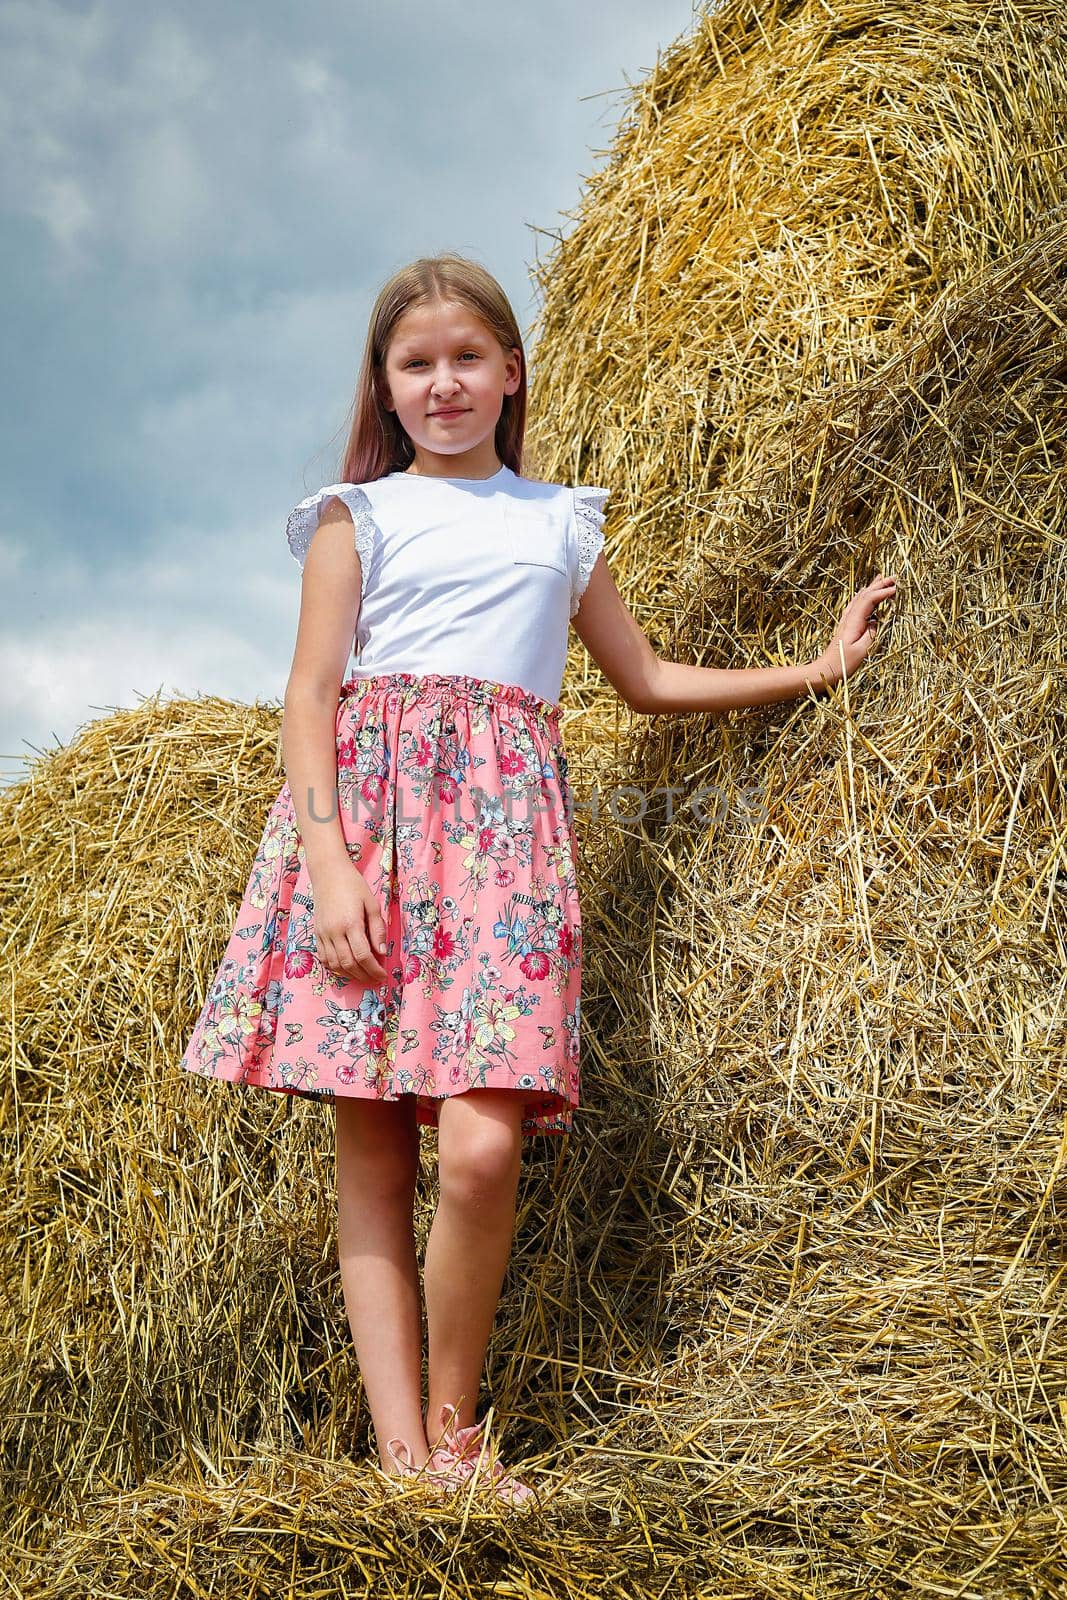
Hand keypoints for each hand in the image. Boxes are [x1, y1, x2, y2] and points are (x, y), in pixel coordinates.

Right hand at [311, 865, 389, 985]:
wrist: (328, 873)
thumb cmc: (353, 886)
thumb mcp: (372, 904)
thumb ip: (378, 929)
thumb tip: (383, 952)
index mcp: (350, 923)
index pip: (363, 955)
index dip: (374, 969)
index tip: (383, 974)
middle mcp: (334, 931)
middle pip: (348, 963)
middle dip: (364, 975)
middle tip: (375, 978)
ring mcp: (323, 934)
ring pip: (334, 964)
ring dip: (350, 974)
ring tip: (363, 976)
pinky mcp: (316, 934)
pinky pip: (323, 958)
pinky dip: (335, 968)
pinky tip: (345, 969)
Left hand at [813, 573, 898, 687]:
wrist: (825, 670)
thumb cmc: (842, 664)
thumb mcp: (861, 651)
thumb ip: (870, 634)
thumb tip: (876, 621)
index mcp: (853, 622)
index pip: (868, 601)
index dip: (882, 593)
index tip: (895, 589)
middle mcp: (848, 618)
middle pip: (864, 596)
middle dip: (878, 586)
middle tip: (893, 578)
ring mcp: (846, 621)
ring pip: (859, 599)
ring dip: (871, 589)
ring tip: (880, 580)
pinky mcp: (846, 627)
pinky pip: (856, 606)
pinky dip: (864, 597)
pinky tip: (865, 596)